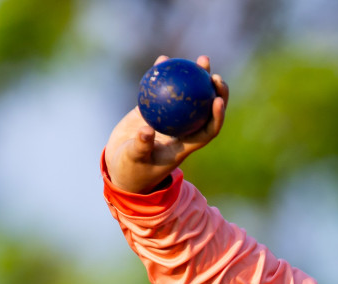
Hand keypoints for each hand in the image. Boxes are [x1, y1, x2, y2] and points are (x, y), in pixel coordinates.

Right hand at [104, 54, 228, 193]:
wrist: (119, 164)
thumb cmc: (131, 169)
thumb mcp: (134, 160)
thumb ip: (141, 147)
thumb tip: (146, 132)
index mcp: (185, 145)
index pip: (208, 130)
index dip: (217, 116)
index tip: (217, 100)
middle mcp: (184, 130)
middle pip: (206, 110)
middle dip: (216, 92)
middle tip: (215, 75)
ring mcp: (171, 118)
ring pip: (190, 96)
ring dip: (198, 77)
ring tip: (202, 60)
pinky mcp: (156, 109)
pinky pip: (164, 89)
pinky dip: (165, 75)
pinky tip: (164, 59)